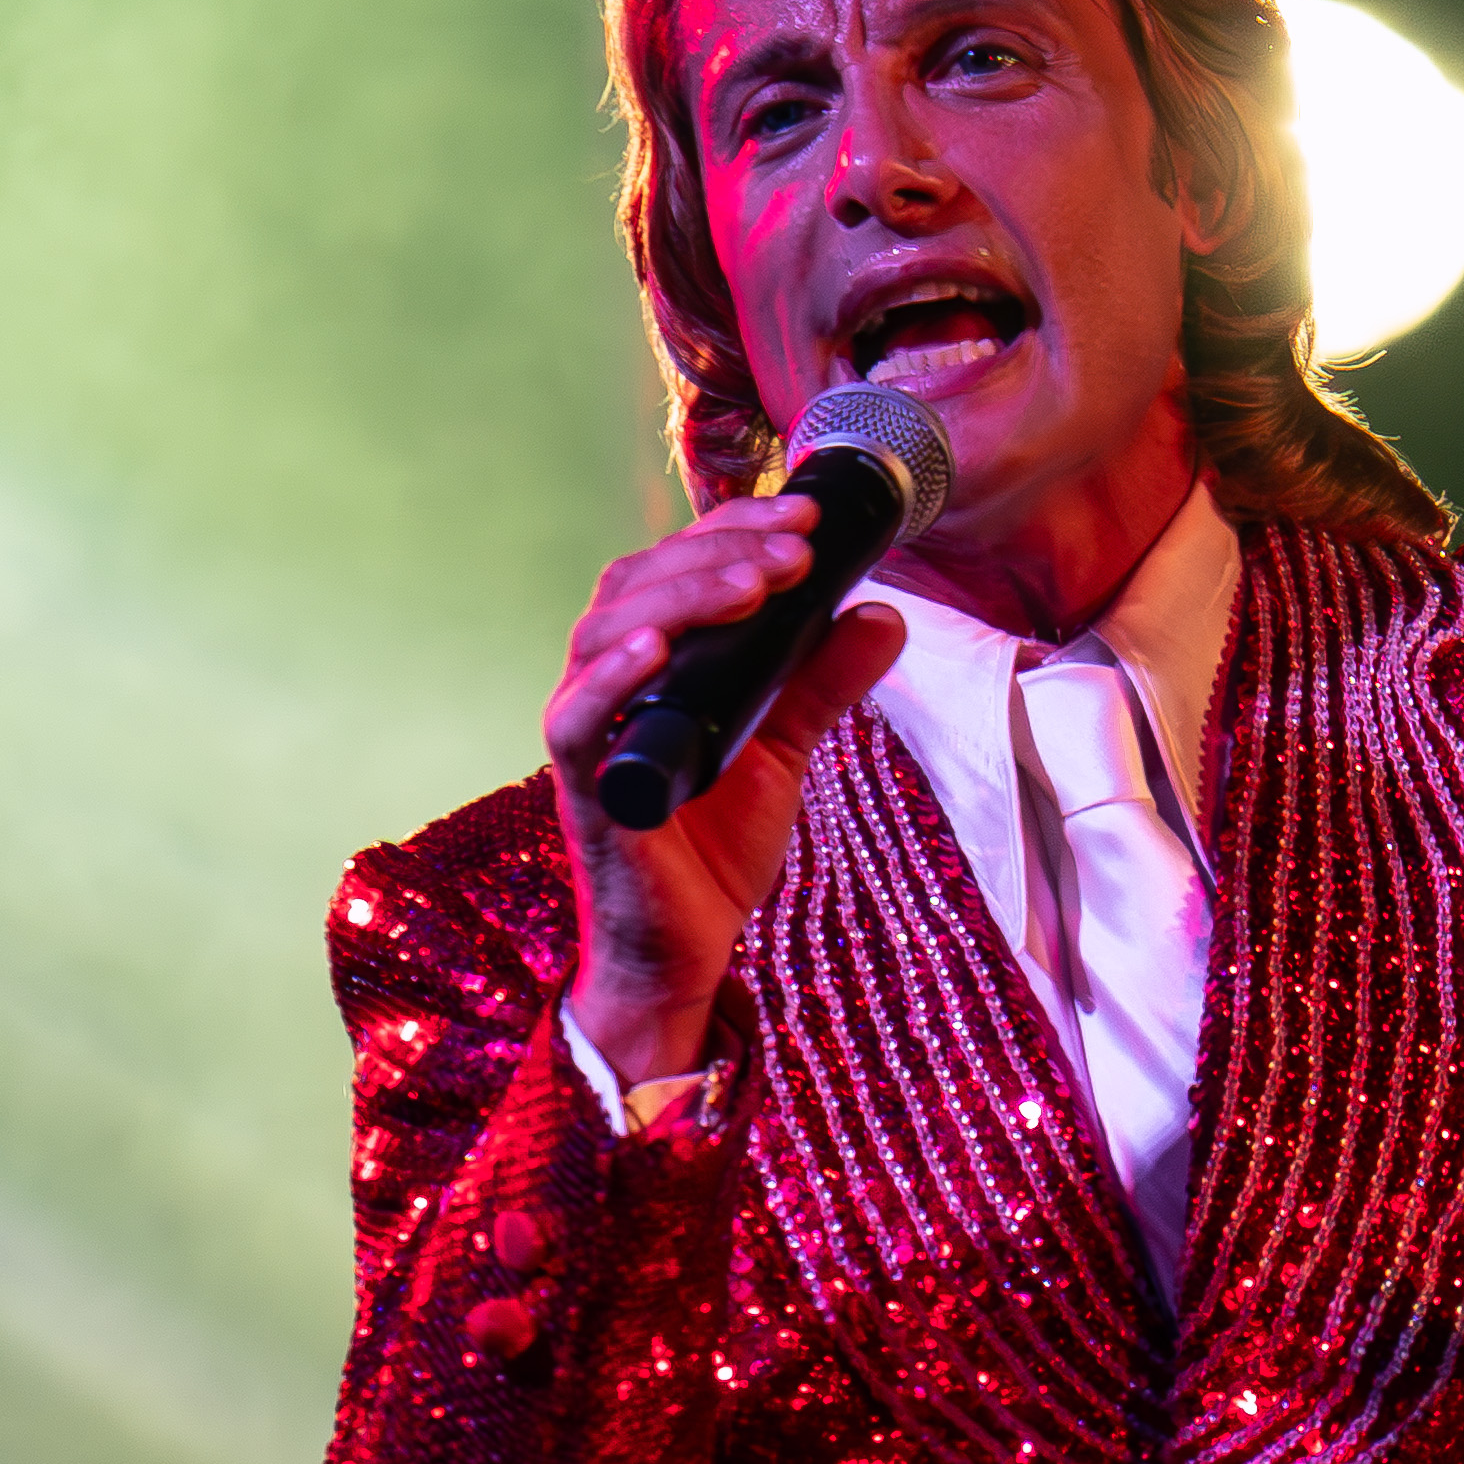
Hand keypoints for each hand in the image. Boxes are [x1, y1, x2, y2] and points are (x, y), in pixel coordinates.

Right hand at [547, 493, 910, 1082]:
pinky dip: (610, 680)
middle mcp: (609, 682)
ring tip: (755, 585)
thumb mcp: (785, 747)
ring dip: (683, 597)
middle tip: (797, 549)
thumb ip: (822, 681)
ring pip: (607, 632)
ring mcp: (592, 731)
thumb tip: (883, 614)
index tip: (808, 515)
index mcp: (651, 661)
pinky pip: (580, 722)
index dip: (736, 528)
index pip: (678, 565)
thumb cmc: (712, 847)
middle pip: (640, 581)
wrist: (685, 949)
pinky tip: (655, 649)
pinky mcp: (584, 787)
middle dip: (721, 552)